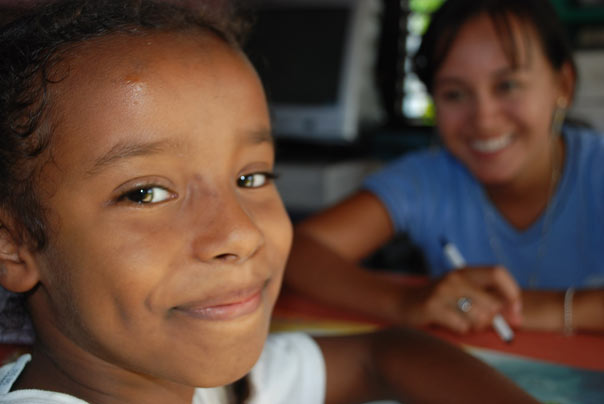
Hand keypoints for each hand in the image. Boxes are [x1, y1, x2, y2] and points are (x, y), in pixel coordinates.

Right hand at [399, 266, 522, 333]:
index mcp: (466, 271)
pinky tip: (449, 323)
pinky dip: (460, 329)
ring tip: (463, 322)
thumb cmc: (440, 300)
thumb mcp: (462, 291)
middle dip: (494, 319)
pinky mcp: (433, 306)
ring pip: (479, 316)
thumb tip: (516, 317)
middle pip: (492, 301)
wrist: (403, 301)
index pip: (498, 273)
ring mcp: (443, 291)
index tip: (515, 311)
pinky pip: (461, 325)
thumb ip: (487, 299)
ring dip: (476, 326)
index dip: (512, 292)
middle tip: (485, 324)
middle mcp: (455, 277)